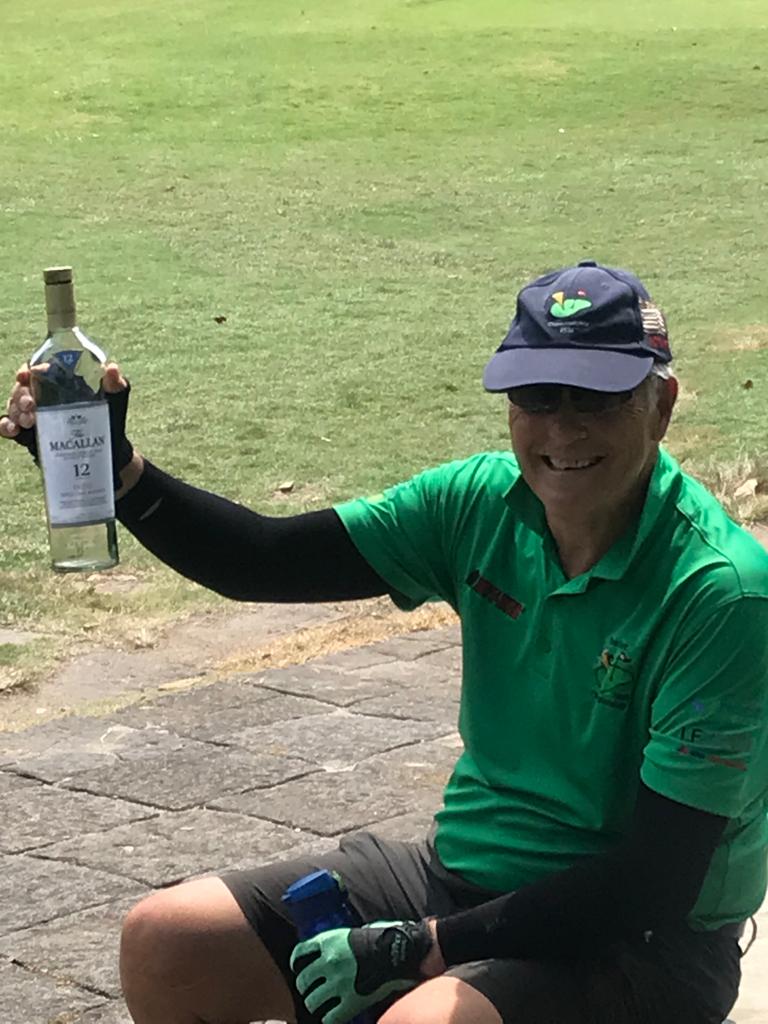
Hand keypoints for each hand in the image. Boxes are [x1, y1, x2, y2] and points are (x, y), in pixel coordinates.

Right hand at [1, 362, 135, 489]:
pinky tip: (13, 430)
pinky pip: (8, 426)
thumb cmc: (111, 418)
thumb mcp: (116, 400)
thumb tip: (112, 368)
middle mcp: (42, 395)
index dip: (28, 370)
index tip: (28, 374)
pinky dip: (6, 426)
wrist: (109, 450)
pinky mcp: (29, 433)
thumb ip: (115, 385)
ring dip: (16, 412)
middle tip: (32, 406)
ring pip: (14, 407)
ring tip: (29, 421)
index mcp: (58, 382)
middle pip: (22, 389)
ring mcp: (34, 414)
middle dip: (22, 395)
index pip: (35, 370)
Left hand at [290, 919, 432, 1023]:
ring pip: (312, 1002)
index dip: (296, 962)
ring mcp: (339, 983)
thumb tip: (342, 949)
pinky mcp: (351, 1002)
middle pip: (303, 980)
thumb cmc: (386, 937)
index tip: (297, 967)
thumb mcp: (359, 930)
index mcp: (330, 941)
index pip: (300, 953)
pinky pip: (330, 1018)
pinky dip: (329, 1018)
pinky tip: (332, 1015)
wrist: (403, 951)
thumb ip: (345, 941)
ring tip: (320, 1004)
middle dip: (306, 986)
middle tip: (311, 990)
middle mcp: (329, 962)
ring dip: (315, 1004)